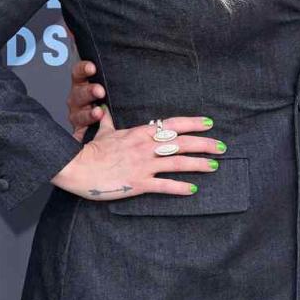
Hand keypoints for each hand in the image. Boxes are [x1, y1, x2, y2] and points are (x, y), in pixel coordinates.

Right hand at [52, 106, 222, 201]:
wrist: (76, 167)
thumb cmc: (89, 151)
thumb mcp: (103, 132)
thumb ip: (109, 121)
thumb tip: (105, 109)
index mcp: (140, 133)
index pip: (172, 124)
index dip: (192, 123)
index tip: (209, 123)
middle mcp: (146, 147)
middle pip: (182, 143)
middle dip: (205, 144)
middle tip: (222, 147)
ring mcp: (143, 165)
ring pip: (178, 163)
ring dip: (199, 164)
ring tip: (215, 166)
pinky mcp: (139, 183)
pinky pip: (164, 186)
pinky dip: (180, 188)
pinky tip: (193, 190)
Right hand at [67, 55, 105, 138]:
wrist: (108, 127)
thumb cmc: (108, 97)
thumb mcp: (107, 76)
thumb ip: (93, 53)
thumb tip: (74, 28)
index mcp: (83, 82)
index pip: (79, 72)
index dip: (84, 69)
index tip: (92, 68)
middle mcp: (78, 98)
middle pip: (78, 92)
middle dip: (88, 91)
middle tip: (99, 91)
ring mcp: (78, 114)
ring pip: (79, 111)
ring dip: (89, 111)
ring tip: (98, 112)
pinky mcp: (81, 131)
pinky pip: (82, 128)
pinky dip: (90, 126)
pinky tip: (98, 124)